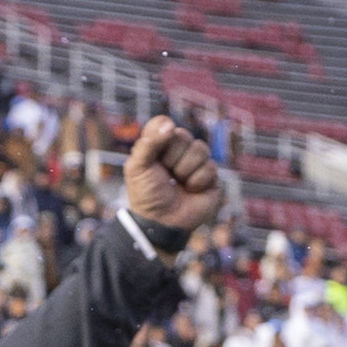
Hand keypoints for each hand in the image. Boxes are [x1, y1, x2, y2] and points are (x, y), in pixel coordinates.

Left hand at [122, 115, 221, 234]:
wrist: (161, 223)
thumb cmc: (146, 196)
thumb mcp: (137, 169)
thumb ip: (148, 144)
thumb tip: (169, 125)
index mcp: (157, 146)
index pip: (163, 123)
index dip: (160, 135)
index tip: (155, 153)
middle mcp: (177, 150)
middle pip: (183, 135)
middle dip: (172, 158)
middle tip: (166, 174)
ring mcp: (195, 162)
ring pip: (199, 149)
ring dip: (185, 171)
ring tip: (178, 184)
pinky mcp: (210, 175)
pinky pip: (209, 167)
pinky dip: (197, 182)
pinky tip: (190, 191)